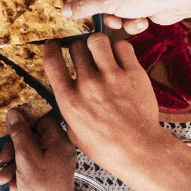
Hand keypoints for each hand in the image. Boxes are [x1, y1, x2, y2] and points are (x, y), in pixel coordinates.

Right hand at [0, 109, 76, 190]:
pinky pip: (30, 166)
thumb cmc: (43, 190)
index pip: (42, 119)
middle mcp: (59, 150)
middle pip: (32, 137)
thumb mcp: (26, 157)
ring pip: (28, 153)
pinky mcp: (47, 175)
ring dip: (12, 164)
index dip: (25, 119)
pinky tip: (11, 185)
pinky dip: (18, 174)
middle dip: (13, 149)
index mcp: (60, 142)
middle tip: (2, 158)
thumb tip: (14, 113)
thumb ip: (19, 133)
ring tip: (1, 178)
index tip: (9, 123)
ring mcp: (54, 163)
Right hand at [45, 36, 167, 174]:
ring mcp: (111, 77)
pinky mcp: (133, 74)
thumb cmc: (107, 147)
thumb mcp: (74, 133)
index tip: (53, 45)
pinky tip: (121, 60)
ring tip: (103, 53)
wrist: (139, 151)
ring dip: (98, 44)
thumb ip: (67, 110)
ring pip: (97, 40)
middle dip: (79, 48)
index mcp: (69, 100)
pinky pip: (122, 46)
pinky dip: (120, 49)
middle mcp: (88, 85)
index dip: (51, 48)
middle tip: (86, 56)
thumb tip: (64, 94)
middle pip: (76, 46)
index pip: (52, 62)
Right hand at [62, 0, 185, 34]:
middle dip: (98, 7)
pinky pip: (129, 11)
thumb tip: (66, 8)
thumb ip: (84, 5)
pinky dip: (132, 19)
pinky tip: (140, 21)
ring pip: (113, 3)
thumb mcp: (109, 0)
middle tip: (91, 18)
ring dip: (115, 17)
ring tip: (121, 21)